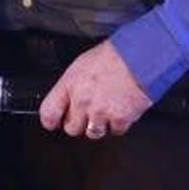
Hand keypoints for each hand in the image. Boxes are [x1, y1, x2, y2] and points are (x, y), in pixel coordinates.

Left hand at [39, 40, 153, 140]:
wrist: (139, 58)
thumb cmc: (113, 56)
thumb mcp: (82, 65)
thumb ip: (71, 85)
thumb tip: (66, 99)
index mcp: (70, 85)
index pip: (48, 113)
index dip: (51, 120)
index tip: (54, 122)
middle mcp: (82, 101)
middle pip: (71, 128)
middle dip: (79, 122)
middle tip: (88, 111)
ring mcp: (100, 112)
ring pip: (93, 132)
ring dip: (99, 124)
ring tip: (107, 107)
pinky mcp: (119, 120)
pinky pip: (115, 131)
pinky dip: (119, 123)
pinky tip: (121, 108)